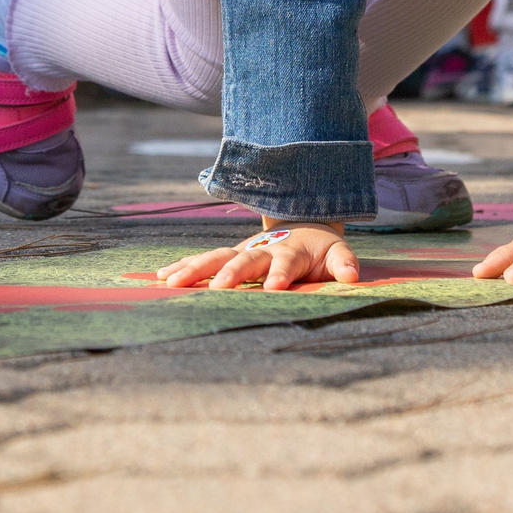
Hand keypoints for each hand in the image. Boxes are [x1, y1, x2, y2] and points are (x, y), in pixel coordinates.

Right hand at [157, 221, 355, 290]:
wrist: (301, 223)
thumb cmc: (320, 250)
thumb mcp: (337, 255)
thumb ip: (344, 264)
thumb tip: (352, 276)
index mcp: (291, 252)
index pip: (286, 264)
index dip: (281, 275)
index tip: (274, 289)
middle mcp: (262, 249)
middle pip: (245, 260)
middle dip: (231, 274)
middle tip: (217, 289)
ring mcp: (242, 252)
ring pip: (216, 258)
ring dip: (195, 270)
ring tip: (172, 283)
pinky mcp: (228, 256)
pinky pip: (203, 261)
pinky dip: (183, 267)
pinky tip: (160, 278)